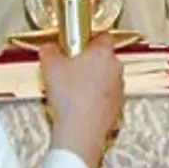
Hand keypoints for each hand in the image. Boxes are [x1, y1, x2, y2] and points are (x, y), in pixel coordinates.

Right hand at [42, 33, 123, 167]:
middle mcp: (116, 68)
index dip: (88, 39)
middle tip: (70, 69)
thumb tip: (49, 48)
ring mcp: (119, 88)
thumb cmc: (70, 98)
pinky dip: (95, 98)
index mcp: (103, 53)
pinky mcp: (118, 106)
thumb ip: (49, 50)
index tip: (76, 44)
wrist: (80, 130)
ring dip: (92, 80)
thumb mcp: (49, 66)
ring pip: (106, 78)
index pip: (103, 36)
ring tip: (72, 89)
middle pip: (103, 58)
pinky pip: (106, 96)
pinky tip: (79, 104)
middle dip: (88, 62)